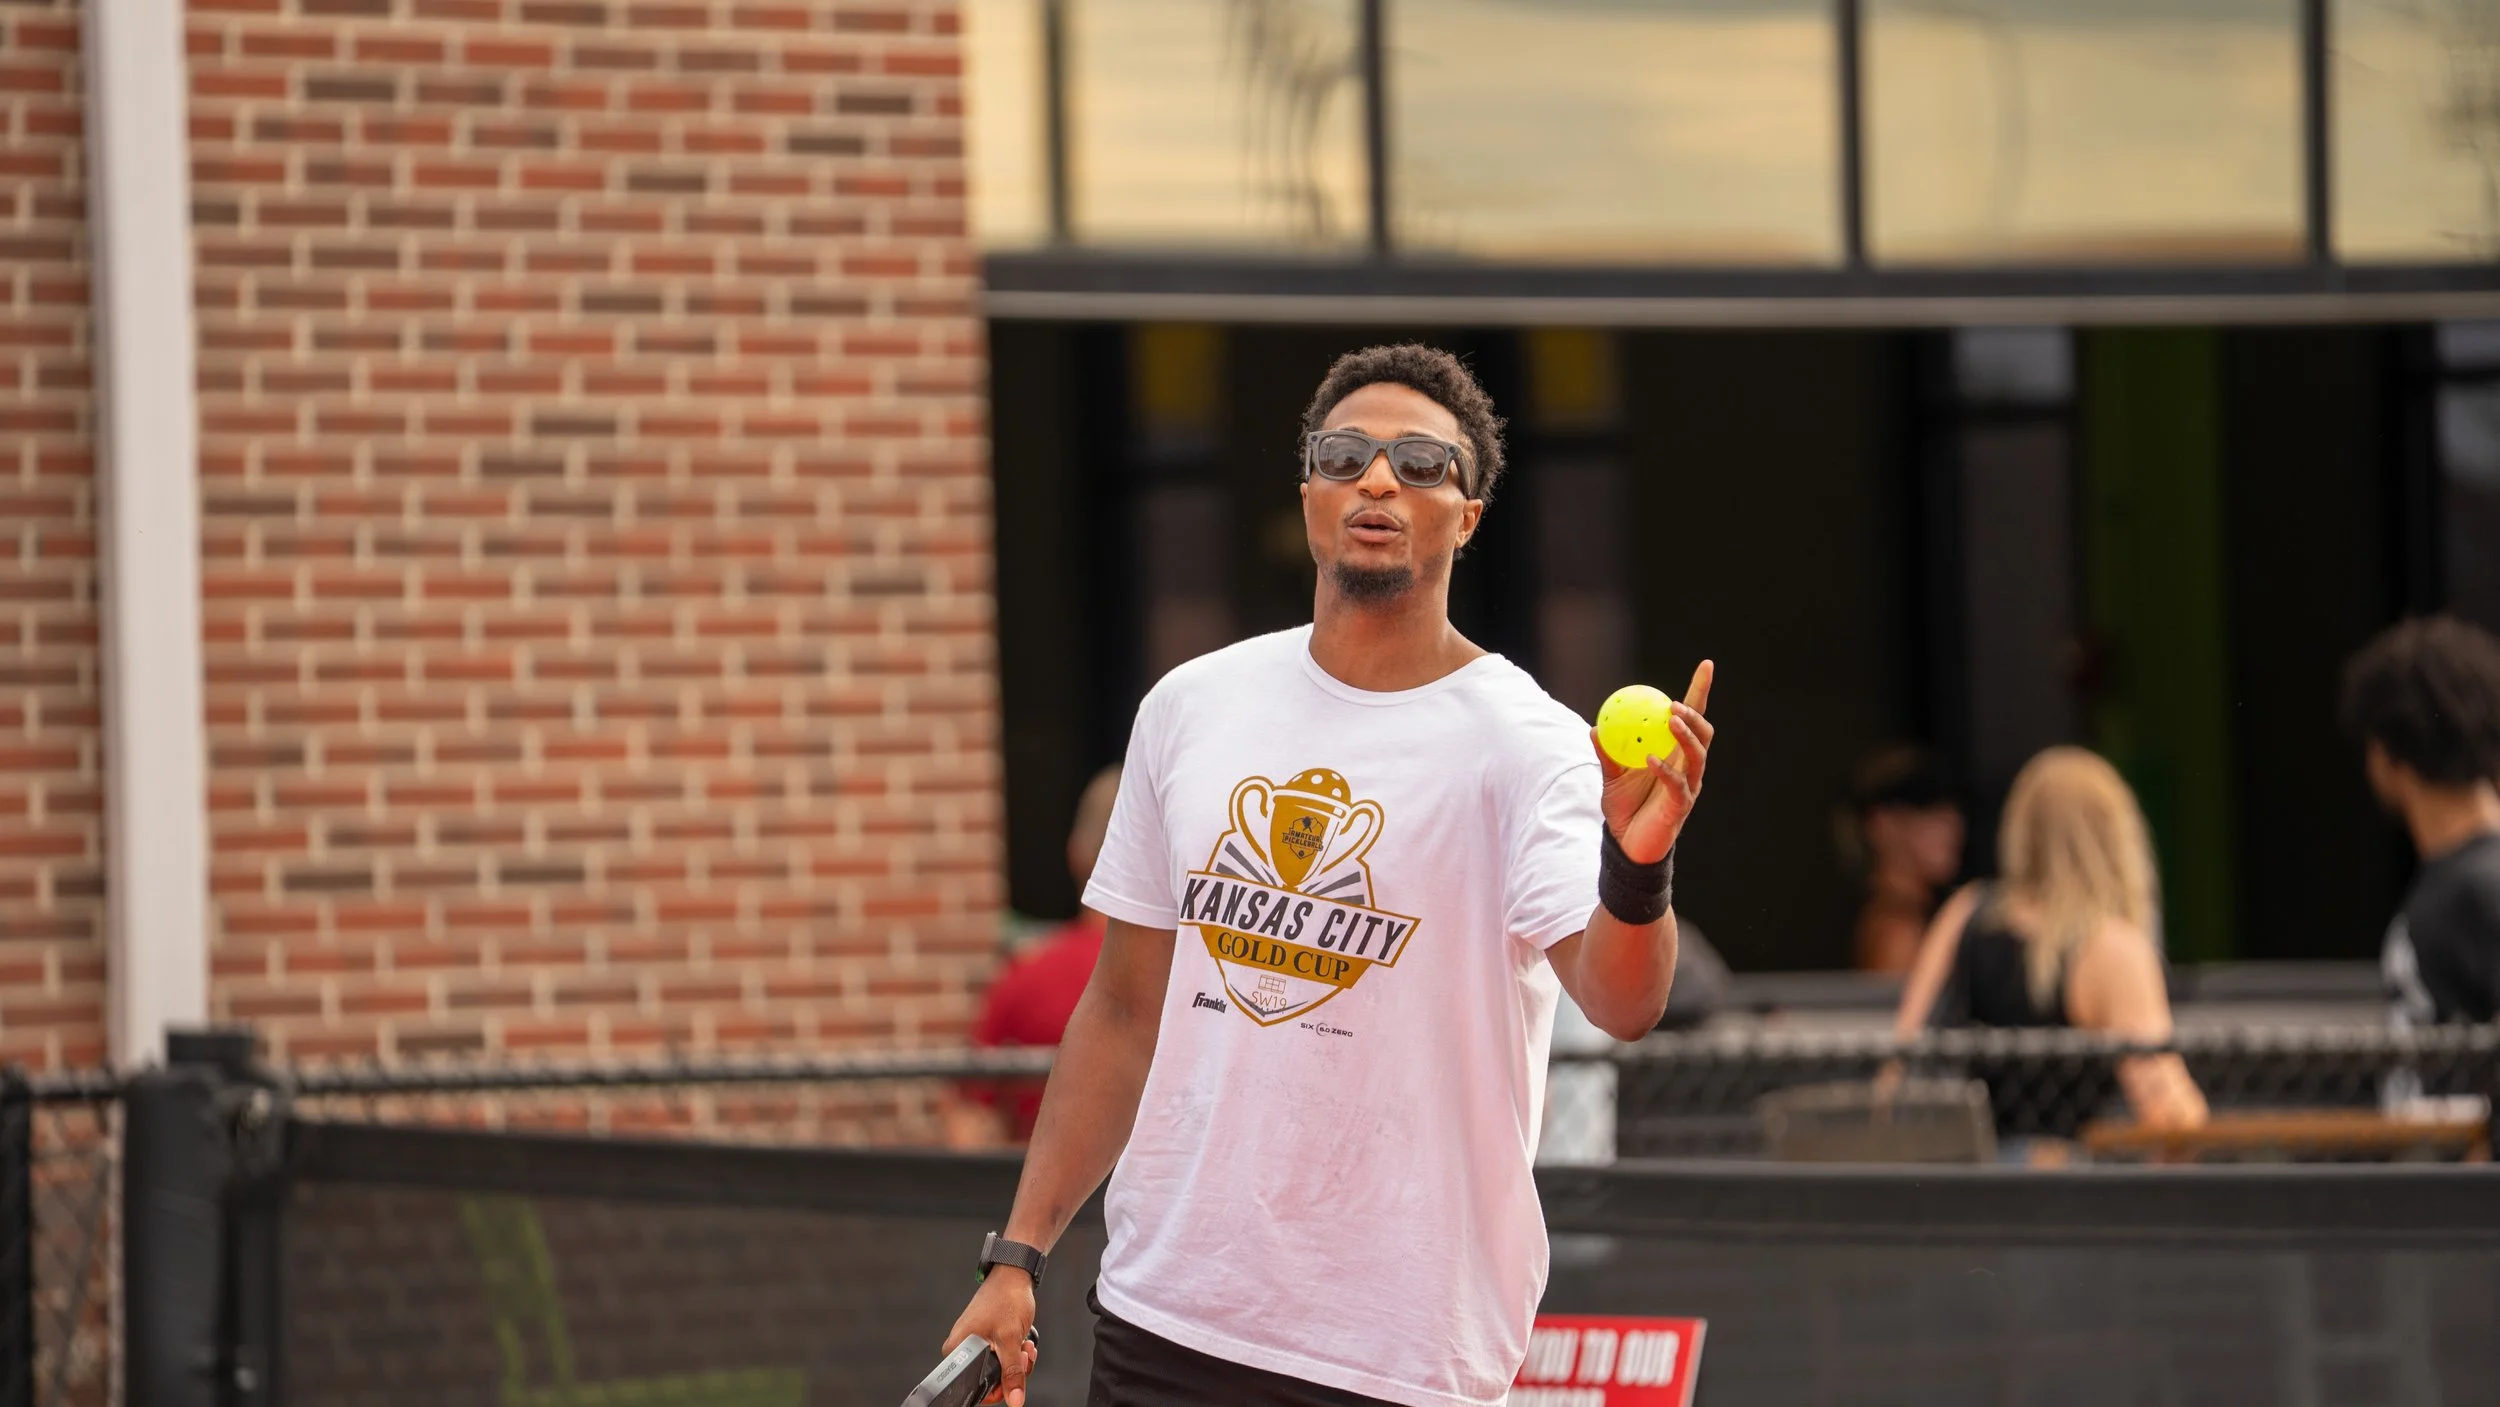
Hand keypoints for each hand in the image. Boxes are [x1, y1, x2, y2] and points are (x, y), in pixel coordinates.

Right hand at [942, 1270, 1039, 1405]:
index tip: (1014, 1374)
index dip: (997, 1387)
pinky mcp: (987, 1339)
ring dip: (1018, 1360)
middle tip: (1023, 1354)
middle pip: (989, 1379)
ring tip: (1025, 1344)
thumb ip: (1012, 1373)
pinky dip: (1015, 1352)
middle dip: (1012, 1370)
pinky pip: (1002, 1357)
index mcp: (957, 1350)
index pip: (973, 1386)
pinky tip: (1024, 1341)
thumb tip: (1015, 1400)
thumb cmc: (1006, 1299)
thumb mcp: (1010, 1340)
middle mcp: (962, 1348)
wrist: (1014, 1275)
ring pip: (999, 1368)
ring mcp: (975, 1343)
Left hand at [1594, 660, 1713, 865]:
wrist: (1626, 845)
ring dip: (1686, 736)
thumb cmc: (1624, 807)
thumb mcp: (1611, 775)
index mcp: (1675, 753)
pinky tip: (1651, 760)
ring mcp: (1688, 786)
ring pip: (1698, 756)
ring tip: (1671, 719)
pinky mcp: (1681, 807)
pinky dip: (1665, 771)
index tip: (1706, 665)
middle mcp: (1688, 767)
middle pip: (1703, 733)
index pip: (1692, 717)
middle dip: (1696, 714)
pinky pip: (1678, 785)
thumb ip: (1607, 751)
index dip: (1701, 691)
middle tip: (1675, 703)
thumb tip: (1596, 726)